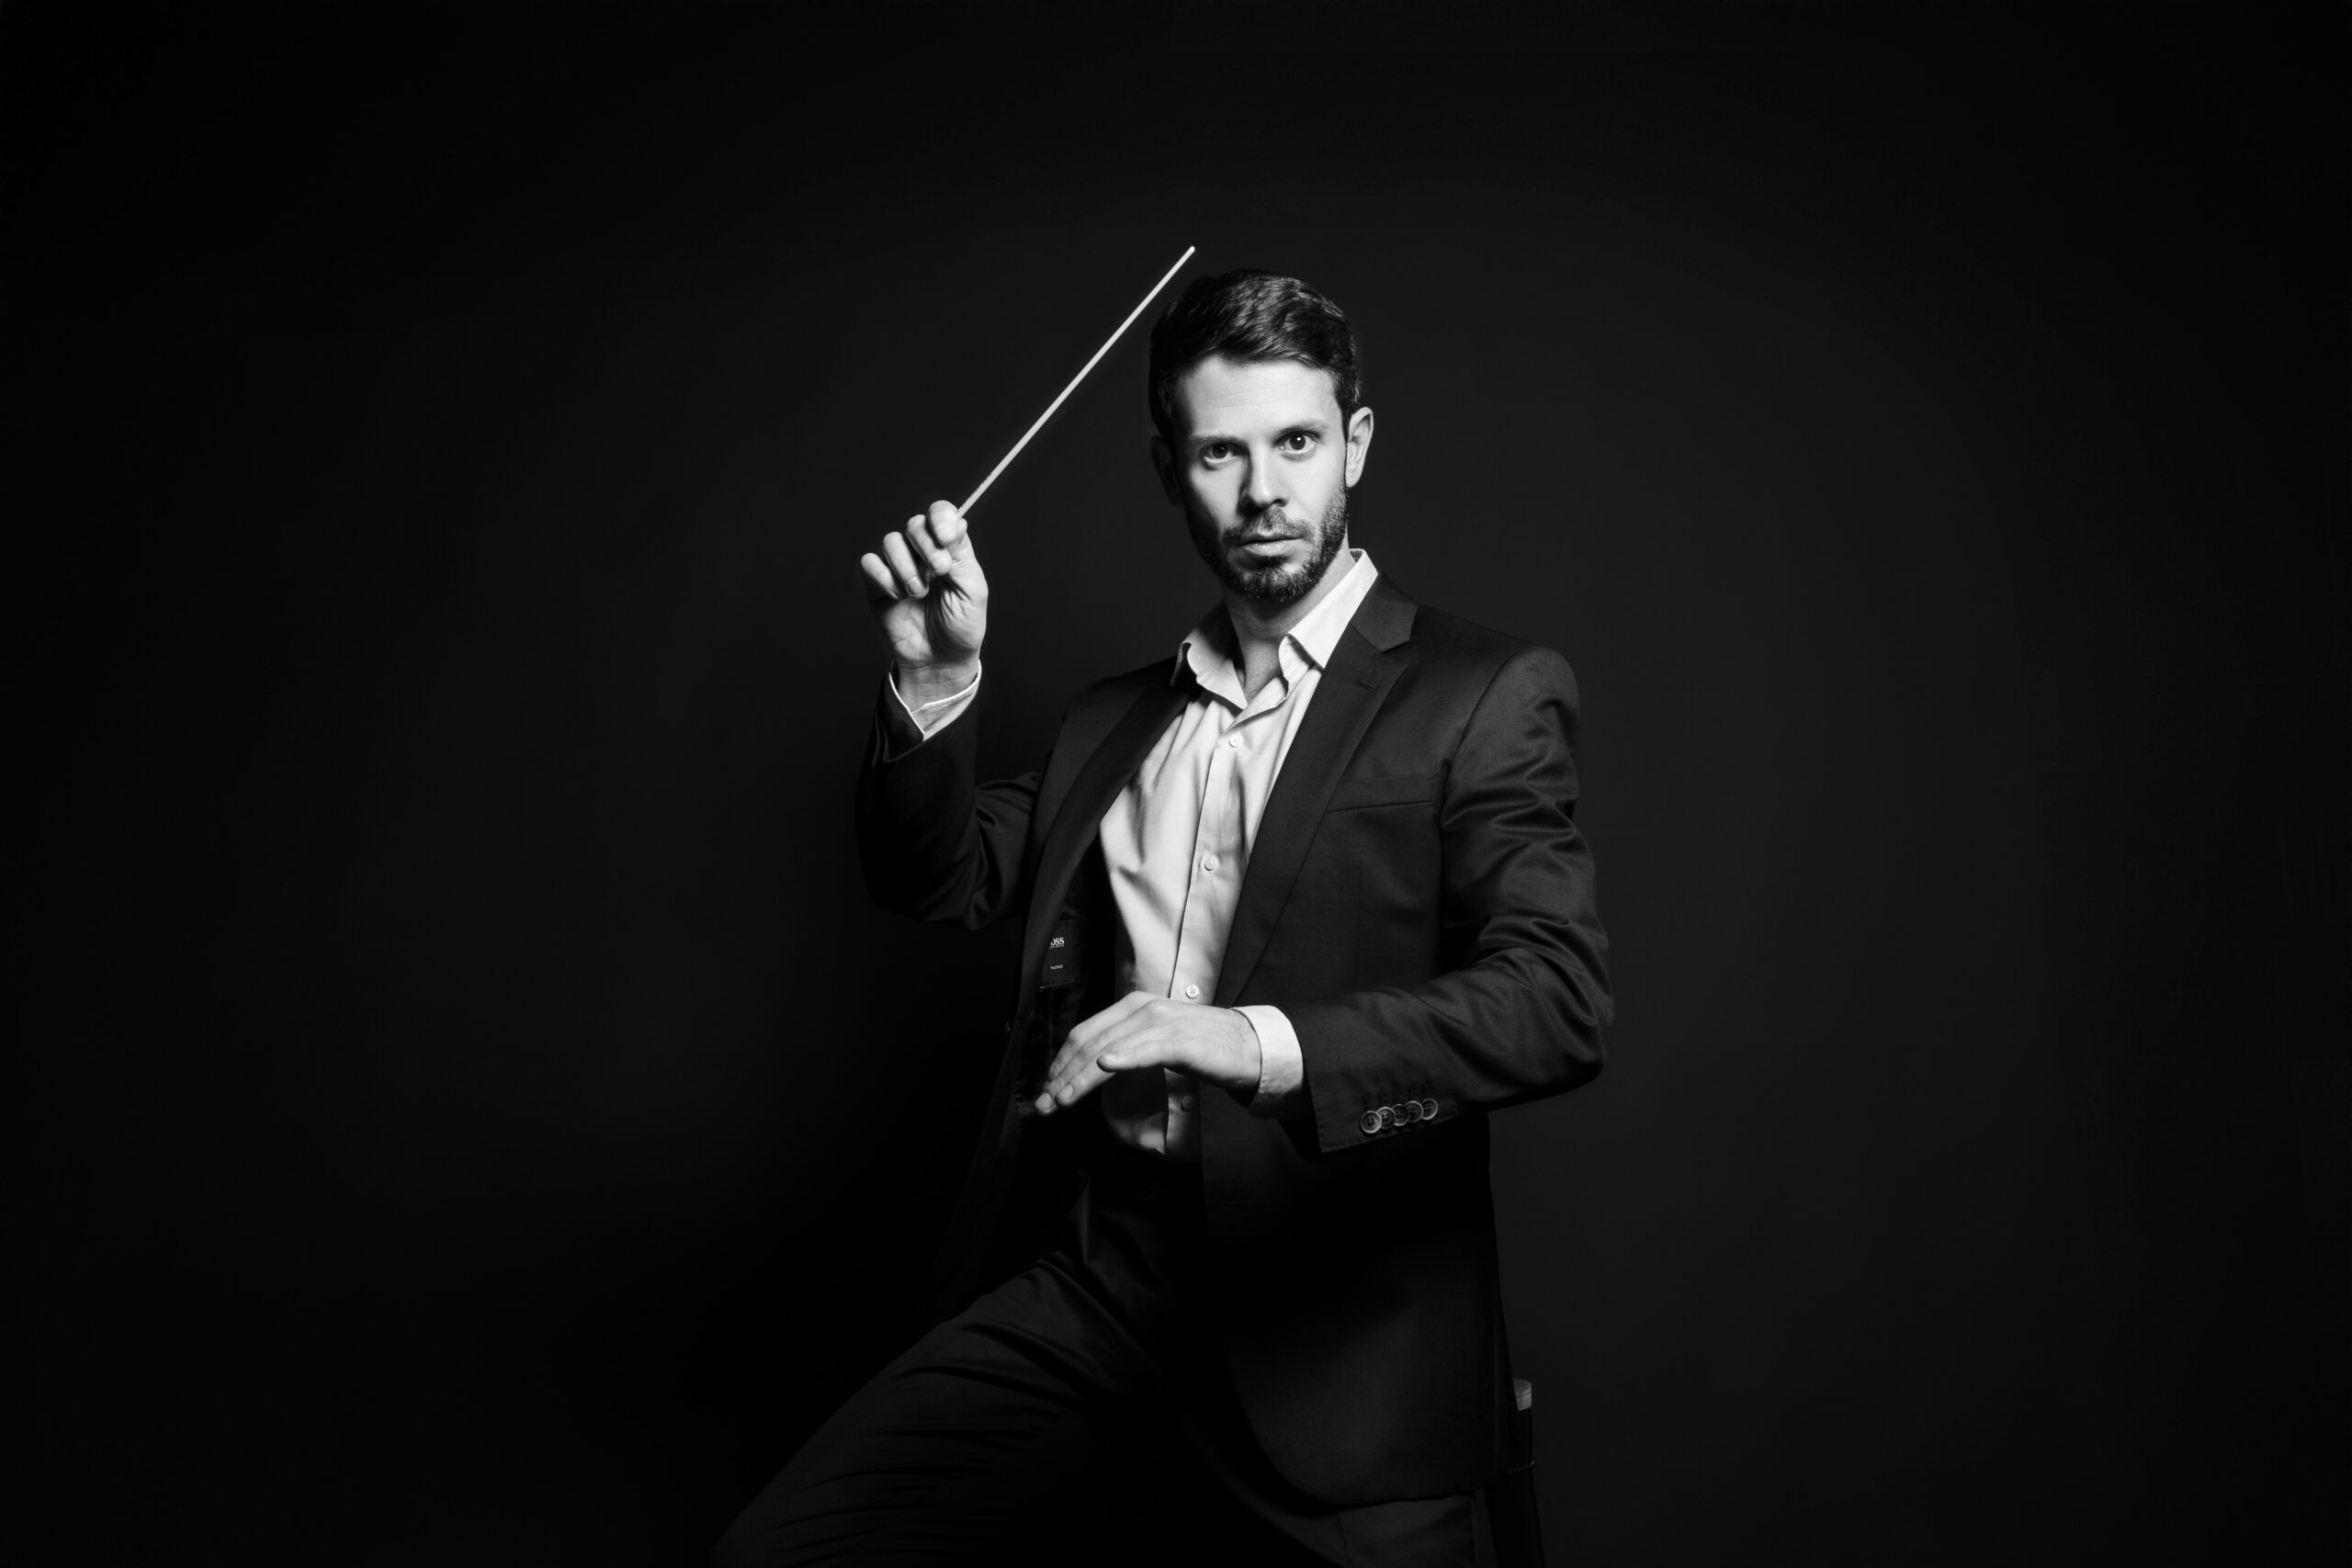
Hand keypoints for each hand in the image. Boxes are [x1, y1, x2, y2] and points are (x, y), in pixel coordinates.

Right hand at [860, 500, 988, 701]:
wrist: (939, 661)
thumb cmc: (961, 626)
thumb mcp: (973, 591)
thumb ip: (962, 556)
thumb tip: (956, 523)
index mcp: (950, 549)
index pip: (941, 515)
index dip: (941, 517)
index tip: (946, 536)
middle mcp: (923, 552)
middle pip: (915, 524)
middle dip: (926, 545)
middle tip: (939, 571)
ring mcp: (899, 566)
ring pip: (891, 541)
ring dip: (906, 566)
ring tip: (918, 593)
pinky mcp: (877, 583)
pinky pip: (870, 563)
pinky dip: (883, 577)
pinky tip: (898, 597)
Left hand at [1034, 992, 1262, 1115]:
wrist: (1247, 1046)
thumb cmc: (1201, 1046)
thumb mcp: (1155, 1039)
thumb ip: (1125, 1045)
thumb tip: (1091, 1068)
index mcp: (1132, 1005)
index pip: (1083, 1033)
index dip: (1060, 1062)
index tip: (1046, 1088)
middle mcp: (1142, 1008)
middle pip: (1089, 1043)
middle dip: (1062, 1076)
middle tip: (1046, 1104)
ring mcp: (1161, 1022)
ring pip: (1109, 1050)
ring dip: (1081, 1079)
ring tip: (1063, 1100)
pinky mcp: (1180, 1041)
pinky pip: (1145, 1050)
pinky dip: (1123, 1058)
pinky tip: (1104, 1067)